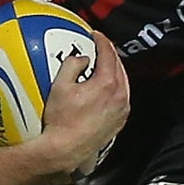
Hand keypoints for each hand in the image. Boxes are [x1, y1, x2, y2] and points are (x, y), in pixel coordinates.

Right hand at [36, 33, 129, 181]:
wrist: (66, 149)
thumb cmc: (61, 120)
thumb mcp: (60, 86)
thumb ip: (73, 65)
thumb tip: (83, 59)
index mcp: (108, 84)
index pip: (108, 55)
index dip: (102, 41)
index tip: (95, 35)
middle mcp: (120, 96)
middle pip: (119, 66)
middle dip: (110, 54)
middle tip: (100, 46)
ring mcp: (122, 110)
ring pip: (123, 82)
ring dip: (114, 70)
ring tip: (103, 64)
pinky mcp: (120, 121)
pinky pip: (122, 97)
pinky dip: (116, 86)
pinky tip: (106, 86)